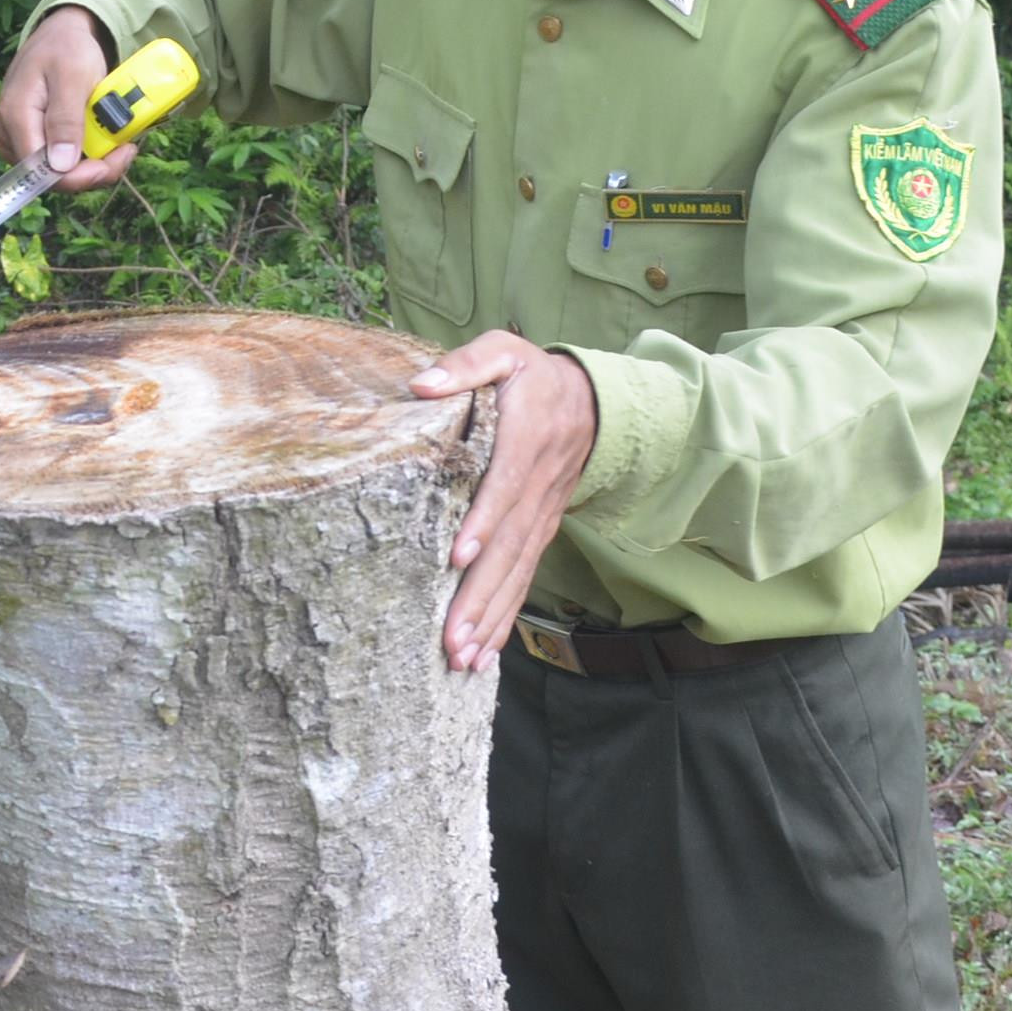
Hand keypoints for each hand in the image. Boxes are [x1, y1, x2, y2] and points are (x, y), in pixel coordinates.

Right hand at [0, 6, 136, 193]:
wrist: (60, 34)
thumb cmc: (65, 48)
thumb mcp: (72, 76)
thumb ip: (65, 119)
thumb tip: (60, 166)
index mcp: (15, 117)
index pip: (42, 171)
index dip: (81, 176)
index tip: (118, 157)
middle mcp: (9, 134)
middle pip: (52, 176)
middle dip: (95, 169)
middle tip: (127, 147)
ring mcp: (18, 139)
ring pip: (59, 172)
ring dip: (94, 163)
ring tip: (120, 140)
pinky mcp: (31, 140)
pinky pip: (60, 161)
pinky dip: (87, 155)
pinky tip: (104, 139)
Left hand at [408, 331, 599, 670]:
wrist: (590, 400)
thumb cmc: (530, 376)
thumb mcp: (501, 353)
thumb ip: (464, 365)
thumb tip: (421, 384)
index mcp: (524, 439)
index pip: (504, 485)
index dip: (484, 521)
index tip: (458, 556)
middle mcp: (537, 486)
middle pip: (509, 546)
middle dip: (480, 595)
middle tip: (452, 638)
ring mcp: (542, 515)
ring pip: (517, 571)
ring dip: (491, 617)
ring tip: (463, 656)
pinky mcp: (540, 530)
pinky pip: (525, 577)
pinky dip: (507, 616)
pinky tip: (487, 652)